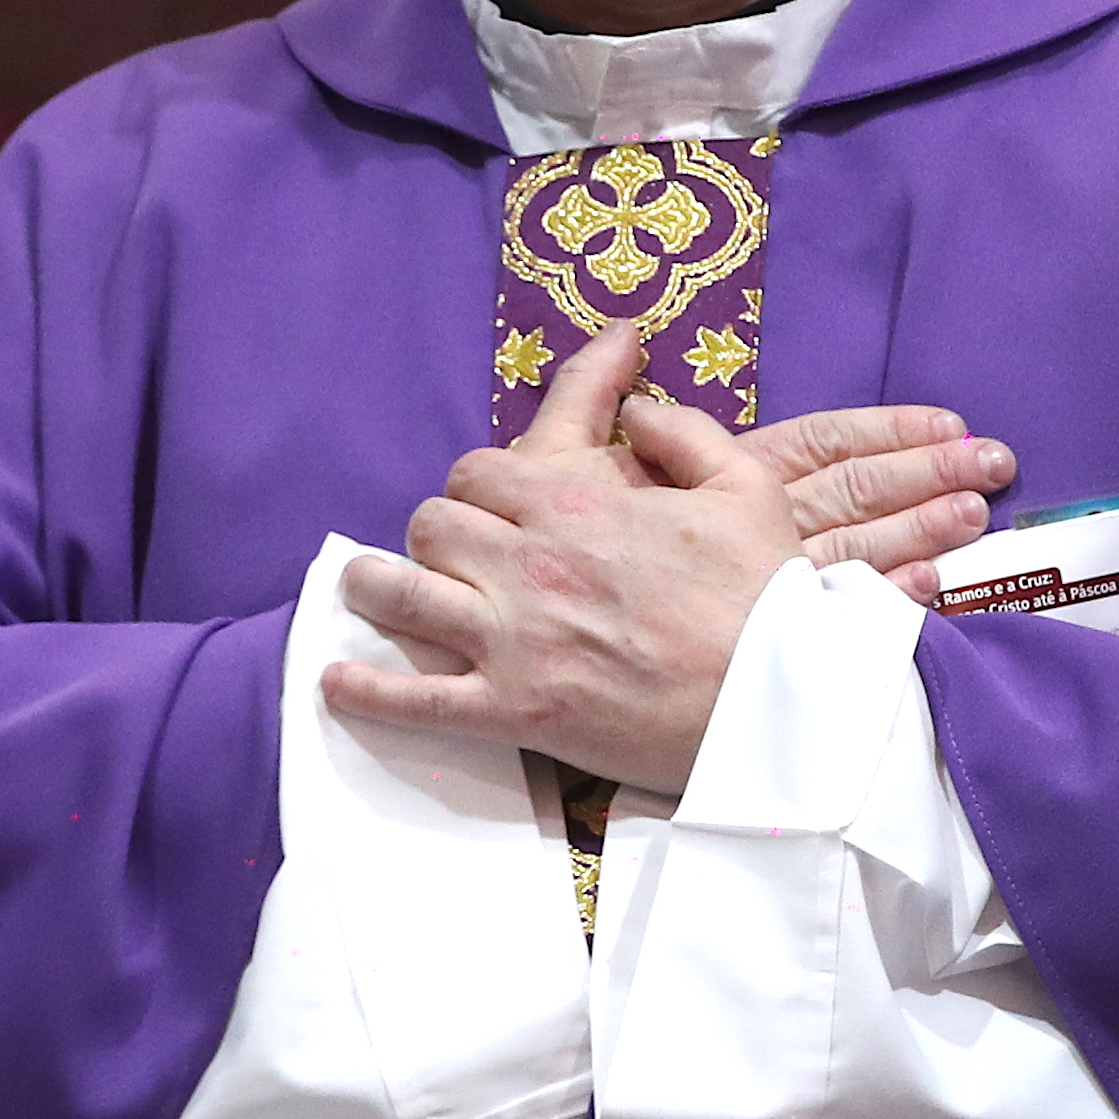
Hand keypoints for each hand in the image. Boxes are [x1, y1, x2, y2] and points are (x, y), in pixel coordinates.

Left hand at [323, 328, 1010, 789]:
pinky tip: (338, 682)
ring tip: (373, 589)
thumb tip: (638, 406)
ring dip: (377, 586)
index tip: (497, 505)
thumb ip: (685, 432)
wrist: (780, 707)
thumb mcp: (746, 487)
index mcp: (580, 502)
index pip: (481, 470)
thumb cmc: (768, 598)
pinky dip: (366, 692)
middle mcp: (530, 561)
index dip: (481, 485)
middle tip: (455, 552)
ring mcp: (513, 639)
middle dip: (437, 531)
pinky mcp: (512, 712)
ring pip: (400, 592)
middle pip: (431, 523)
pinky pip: (413, 701)